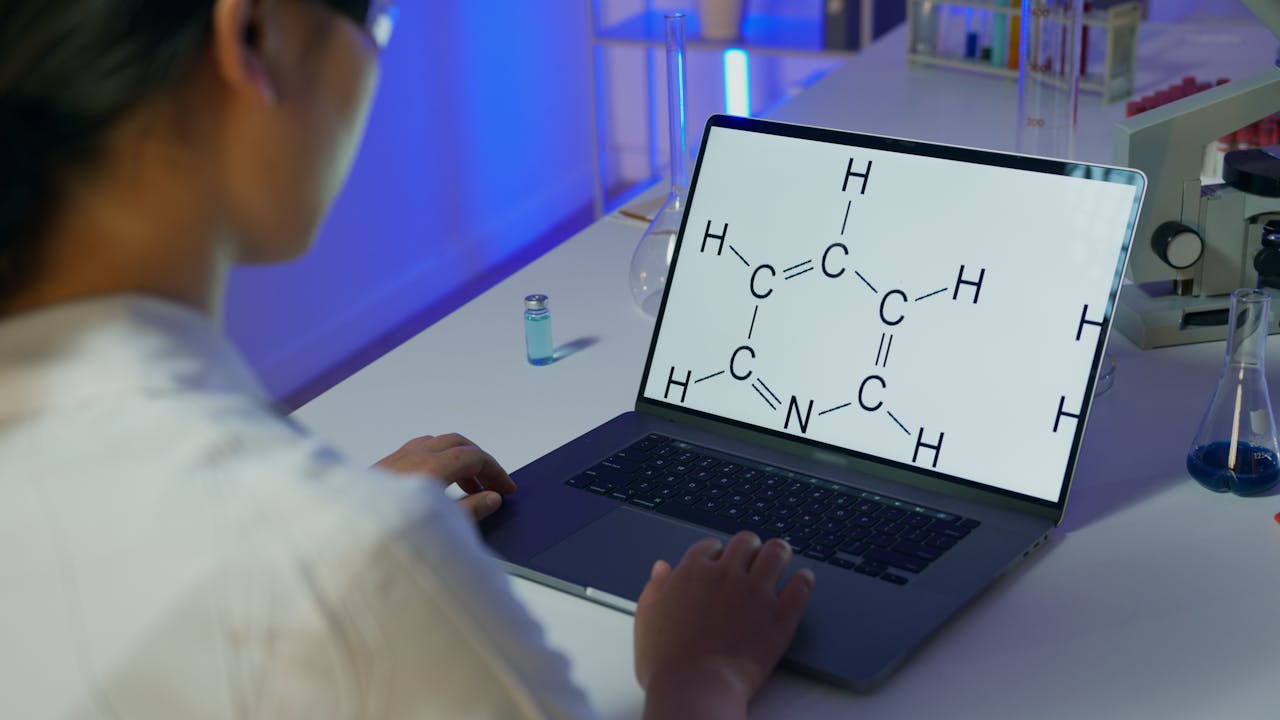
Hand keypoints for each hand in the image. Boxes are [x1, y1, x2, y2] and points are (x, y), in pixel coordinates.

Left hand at [373, 433, 516, 521]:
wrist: (344, 536)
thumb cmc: (390, 533)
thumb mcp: (441, 526)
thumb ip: (471, 510)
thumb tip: (491, 498)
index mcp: (432, 466)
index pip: (475, 457)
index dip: (495, 471)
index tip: (507, 488)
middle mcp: (414, 456)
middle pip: (458, 444)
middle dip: (480, 461)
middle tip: (492, 484)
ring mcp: (396, 458)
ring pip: (437, 444)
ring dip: (458, 459)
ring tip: (468, 487)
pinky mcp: (383, 467)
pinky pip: (418, 450)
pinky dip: (437, 459)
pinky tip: (437, 482)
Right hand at [634, 532, 813, 719]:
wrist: (694, 689)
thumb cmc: (666, 662)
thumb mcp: (647, 618)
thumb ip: (655, 588)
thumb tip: (663, 569)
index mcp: (693, 571)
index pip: (711, 546)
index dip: (716, 552)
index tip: (720, 561)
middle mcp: (726, 574)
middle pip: (745, 542)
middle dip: (749, 548)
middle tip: (752, 557)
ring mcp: (756, 592)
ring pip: (776, 552)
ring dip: (778, 553)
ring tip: (780, 558)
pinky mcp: (781, 615)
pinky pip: (801, 585)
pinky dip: (803, 580)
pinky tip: (802, 580)